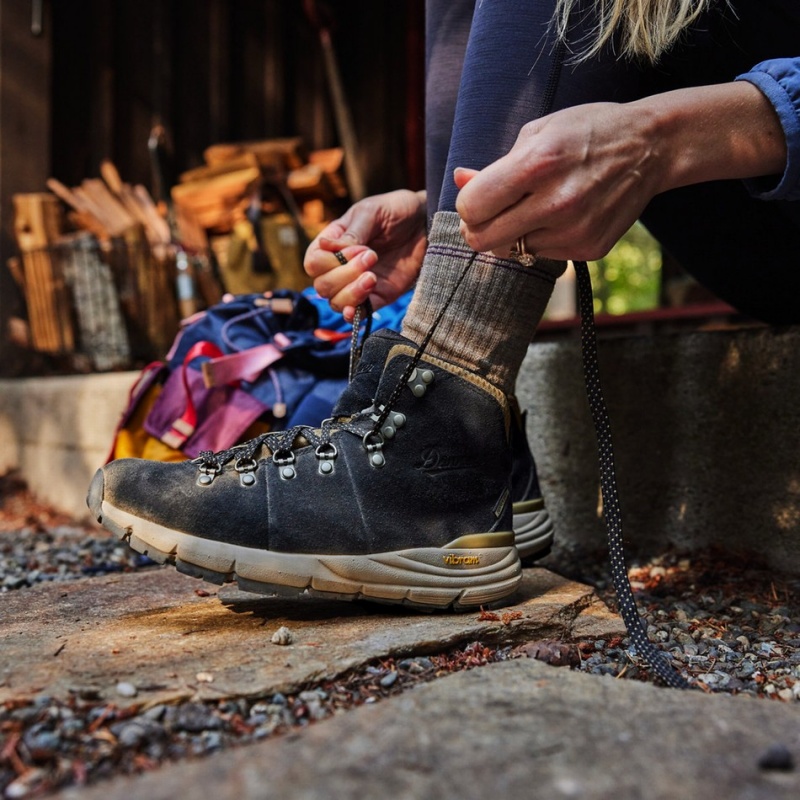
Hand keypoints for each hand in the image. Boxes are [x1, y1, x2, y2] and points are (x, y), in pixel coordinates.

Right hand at [304, 189, 427, 320]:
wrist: (426, 223)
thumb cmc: (397, 210)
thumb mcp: (373, 212)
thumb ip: (352, 232)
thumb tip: (325, 246)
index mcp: (334, 243)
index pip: (313, 262)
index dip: (330, 261)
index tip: (359, 247)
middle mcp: (340, 266)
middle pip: (322, 285)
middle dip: (344, 274)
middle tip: (372, 256)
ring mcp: (357, 284)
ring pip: (336, 302)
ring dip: (351, 293)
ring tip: (373, 277)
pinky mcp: (377, 296)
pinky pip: (357, 314)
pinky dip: (354, 314)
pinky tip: (358, 307)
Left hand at [455, 102, 662, 261]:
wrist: (649, 147)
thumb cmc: (587, 132)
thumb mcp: (537, 134)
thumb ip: (494, 166)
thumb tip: (459, 180)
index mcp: (537, 164)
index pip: (472, 208)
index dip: (467, 204)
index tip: (478, 197)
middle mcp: (556, 202)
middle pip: (483, 241)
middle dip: (477, 228)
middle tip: (489, 213)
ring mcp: (574, 231)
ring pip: (512, 250)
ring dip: (514, 232)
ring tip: (536, 205)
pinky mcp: (588, 249)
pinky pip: (542, 254)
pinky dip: (542, 238)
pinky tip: (562, 214)